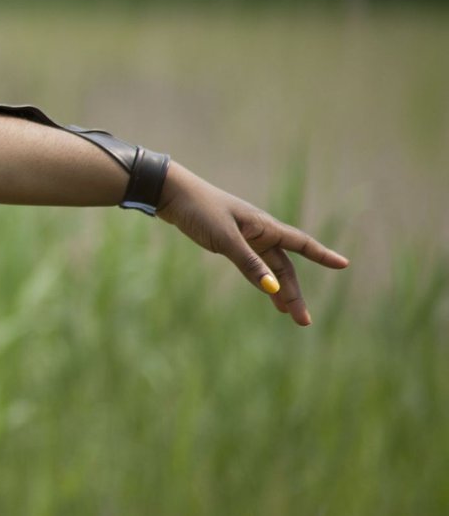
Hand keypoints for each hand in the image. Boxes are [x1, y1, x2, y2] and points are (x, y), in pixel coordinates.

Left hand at [156, 163, 348, 325]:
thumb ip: (249, 263)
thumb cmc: (199, 210)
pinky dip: (261, 280)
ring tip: (289, 314)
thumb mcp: (225, 239)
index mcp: (263, 225)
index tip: (344, 264)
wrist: (171, 194)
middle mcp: (259, 231)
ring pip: (269, 267)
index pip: (300, 243)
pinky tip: (268, 294)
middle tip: (303, 321)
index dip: (322, 255)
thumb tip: (272, 289)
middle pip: (284, 266)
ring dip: (278, 290)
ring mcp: (244, 237)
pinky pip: (253, 264)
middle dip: (294, 292)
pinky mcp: (229, 241)